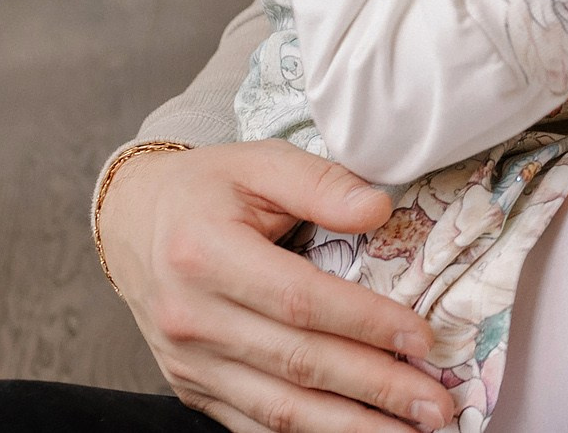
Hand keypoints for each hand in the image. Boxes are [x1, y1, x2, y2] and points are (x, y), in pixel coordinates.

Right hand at [98, 140, 455, 432]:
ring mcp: (188, 360)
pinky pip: (251, 424)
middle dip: (374, 388)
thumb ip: (322, 182)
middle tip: (435, 404)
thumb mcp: (261, 162)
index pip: (300, 301)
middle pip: (297, 363)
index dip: (365, 323)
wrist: (133, 220)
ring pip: (276, 408)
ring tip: (409, 431)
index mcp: (206, 255)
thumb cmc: (207, 188)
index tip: (421, 337)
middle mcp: (191, 317)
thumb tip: (380, 208)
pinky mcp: (191, 385)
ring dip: (348, 426)